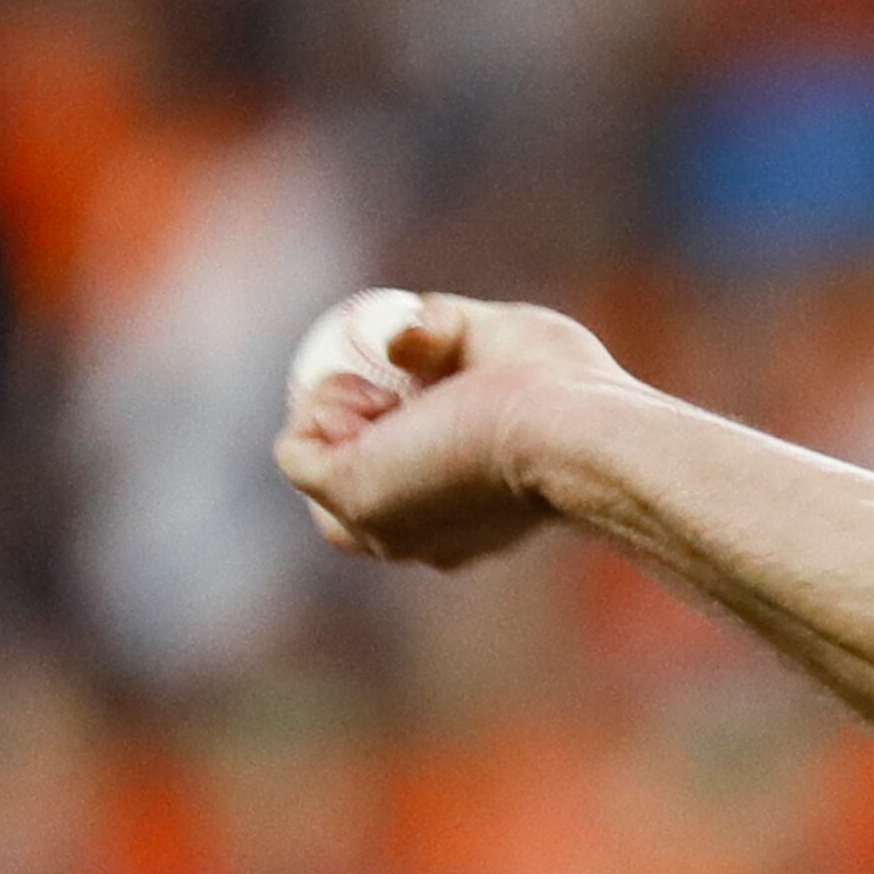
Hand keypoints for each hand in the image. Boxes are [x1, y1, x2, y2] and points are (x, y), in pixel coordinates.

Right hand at [273, 294, 632, 569]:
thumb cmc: (566, 390)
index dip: (380, 418)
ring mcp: (379, 528)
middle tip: (393, 383)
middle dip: (349, 414)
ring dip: (332, 408)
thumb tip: (399, 343)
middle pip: (347, 479)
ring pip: (315, 469)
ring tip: (390, 391)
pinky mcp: (353, 503)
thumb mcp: (502, 343)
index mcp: (459, 521)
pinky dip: (320, 405)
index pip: (392, 482)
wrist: (576, 428)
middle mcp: (416, 538)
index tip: (409, 379)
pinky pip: (297, 454)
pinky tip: (379, 396)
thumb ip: (449, 335)